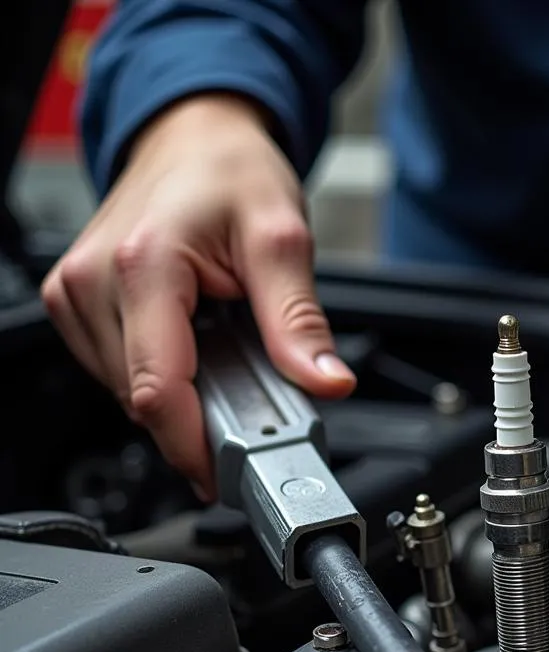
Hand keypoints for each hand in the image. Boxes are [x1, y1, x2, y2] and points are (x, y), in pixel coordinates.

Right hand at [42, 94, 355, 497]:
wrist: (194, 136)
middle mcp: (93, 282)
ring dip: (184, 399)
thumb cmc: (230, 171)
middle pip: (144, 400)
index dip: (196, 446)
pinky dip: (165, 377)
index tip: (231, 475)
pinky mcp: (81, 303)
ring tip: (227, 360)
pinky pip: (122, 371)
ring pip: (130, 392)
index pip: (157, 391)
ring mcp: (78, 294)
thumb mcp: (282, 239)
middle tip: (257, 407)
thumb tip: (326, 382)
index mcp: (142, 267)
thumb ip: (300, 321)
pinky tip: (196, 350)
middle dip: (202, 422)